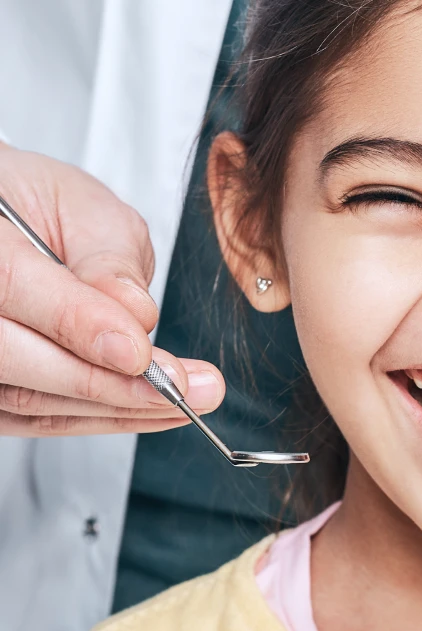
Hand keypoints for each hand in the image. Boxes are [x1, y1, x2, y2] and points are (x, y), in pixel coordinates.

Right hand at [0, 143, 223, 435]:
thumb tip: (136, 316)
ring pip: (29, 399)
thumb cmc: (42, 208)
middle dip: (108, 383)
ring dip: (116, 408)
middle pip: (16, 359)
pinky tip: (155, 408)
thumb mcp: (86, 210)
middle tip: (183, 388)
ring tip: (188, 401)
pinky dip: (102, 417)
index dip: (78, 323)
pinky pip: (38, 416)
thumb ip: (109, 261)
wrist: (12, 226)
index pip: (12, 285)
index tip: (139, 352)